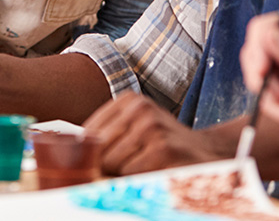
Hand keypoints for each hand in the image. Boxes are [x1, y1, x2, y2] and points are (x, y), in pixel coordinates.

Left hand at [84, 92, 226, 174]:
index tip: (90, 161)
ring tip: (141, 166)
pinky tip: (152, 170)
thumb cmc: (163, 142)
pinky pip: (130, 173)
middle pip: (97, 147)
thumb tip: (72, 151)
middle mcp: (139, 109)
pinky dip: (137, 178)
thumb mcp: (135, 126)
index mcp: (128, 100)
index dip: (87, 151)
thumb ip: (107, 134)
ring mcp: (151, 127)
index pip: (89, 130)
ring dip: (122, 172)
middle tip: (122, 167)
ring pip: (112, 161)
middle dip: (104, 163)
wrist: (206, 152)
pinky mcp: (163, 149)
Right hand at [240, 14, 278, 144]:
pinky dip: (278, 110)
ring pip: (255, 78)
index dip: (257, 46)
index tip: (263, 69)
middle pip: (251, 53)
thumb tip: (267, 35)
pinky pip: (263, 100)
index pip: (262, 28)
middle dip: (262, 77)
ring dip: (275, 97)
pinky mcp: (278, 92)